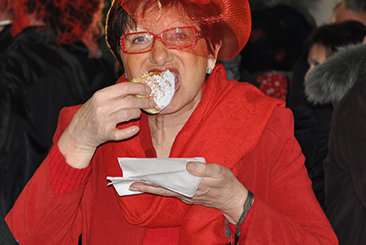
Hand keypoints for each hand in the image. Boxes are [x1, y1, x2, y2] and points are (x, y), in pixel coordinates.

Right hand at [57, 82, 154, 167]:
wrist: (78, 132)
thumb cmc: (91, 113)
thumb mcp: (99, 99)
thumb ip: (115, 94)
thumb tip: (137, 89)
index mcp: (101, 95)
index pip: (124, 87)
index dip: (139, 87)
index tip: (148, 89)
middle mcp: (102, 107)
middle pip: (129, 101)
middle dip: (143, 101)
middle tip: (151, 102)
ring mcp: (103, 121)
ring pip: (128, 114)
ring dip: (137, 113)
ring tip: (139, 113)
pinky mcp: (105, 134)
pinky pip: (121, 133)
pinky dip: (130, 131)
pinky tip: (135, 129)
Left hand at [129, 162, 249, 223]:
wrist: (234, 200)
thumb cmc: (227, 184)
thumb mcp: (219, 172)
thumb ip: (203, 168)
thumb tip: (188, 166)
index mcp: (191, 188)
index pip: (166, 186)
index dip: (152, 183)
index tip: (140, 180)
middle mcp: (186, 194)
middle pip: (162, 190)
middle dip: (146, 187)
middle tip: (131, 183)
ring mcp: (187, 196)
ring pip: (166, 191)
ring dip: (153, 187)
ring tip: (140, 182)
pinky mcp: (190, 195)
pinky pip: (173, 191)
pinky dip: (163, 188)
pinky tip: (158, 182)